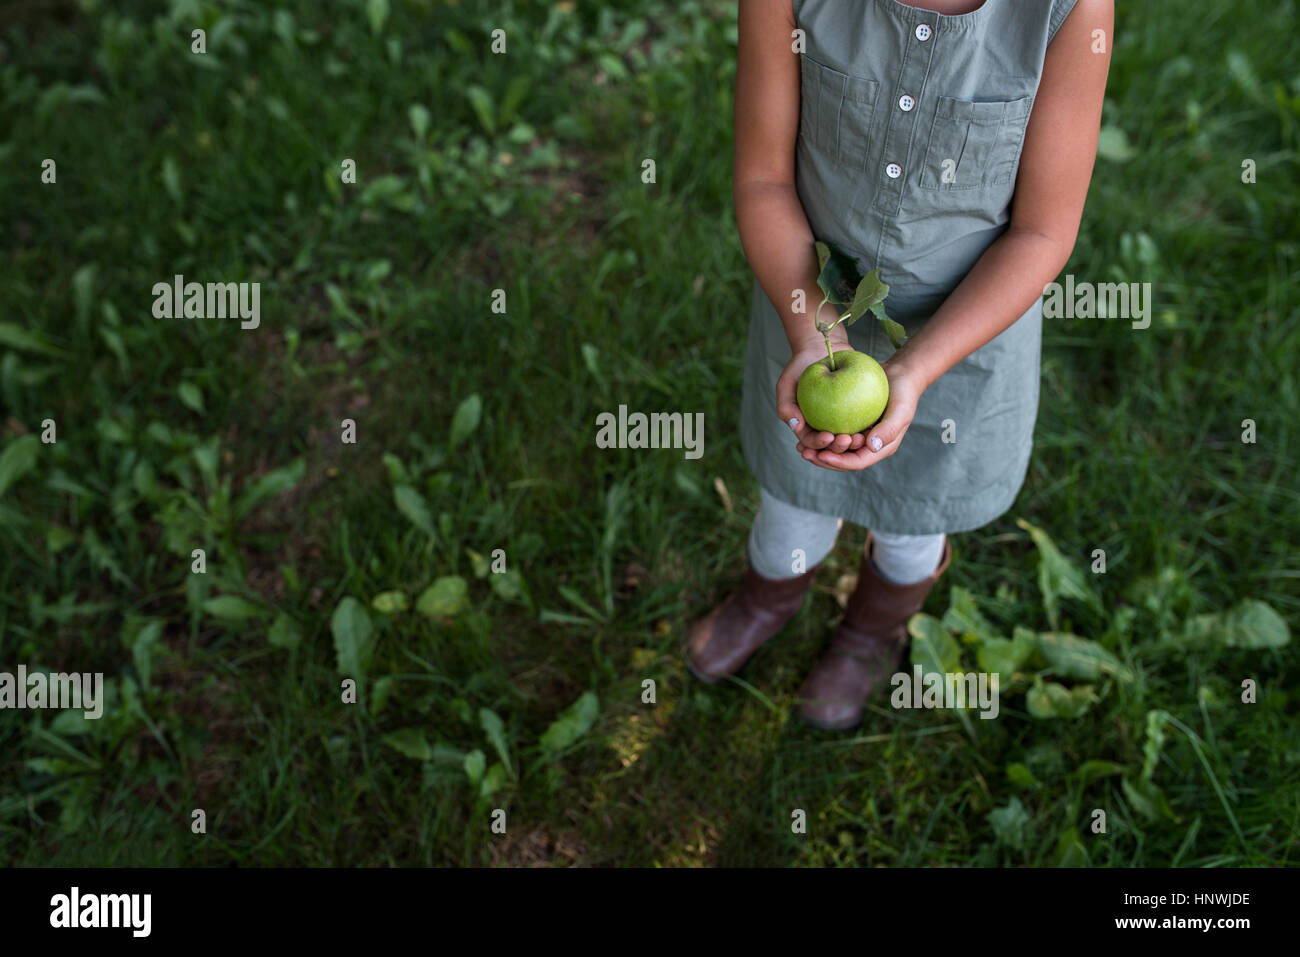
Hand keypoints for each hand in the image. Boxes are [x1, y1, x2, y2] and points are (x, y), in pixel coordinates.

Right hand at [775, 337, 868, 456]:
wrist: (822, 350)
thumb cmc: (800, 366)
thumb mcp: (787, 383)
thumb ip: (785, 405)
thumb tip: (796, 426)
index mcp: (805, 427)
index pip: (811, 442)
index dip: (819, 444)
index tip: (828, 436)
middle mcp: (822, 428)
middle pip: (830, 446)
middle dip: (839, 448)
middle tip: (848, 440)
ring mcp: (839, 421)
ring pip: (847, 439)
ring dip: (854, 444)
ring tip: (860, 439)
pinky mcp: (854, 413)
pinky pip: (860, 424)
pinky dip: (865, 430)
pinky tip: (872, 430)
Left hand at [798, 357, 924, 471]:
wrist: (900, 375)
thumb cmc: (903, 392)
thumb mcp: (901, 410)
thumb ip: (889, 429)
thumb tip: (870, 446)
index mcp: (879, 448)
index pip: (856, 462)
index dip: (837, 462)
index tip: (820, 454)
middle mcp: (867, 446)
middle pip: (842, 460)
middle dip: (822, 459)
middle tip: (804, 452)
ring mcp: (858, 435)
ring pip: (835, 448)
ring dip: (818, 449)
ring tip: (800, 446)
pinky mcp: (850, 423)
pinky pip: (832, 431)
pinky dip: (819, 433)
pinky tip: (805, 428)